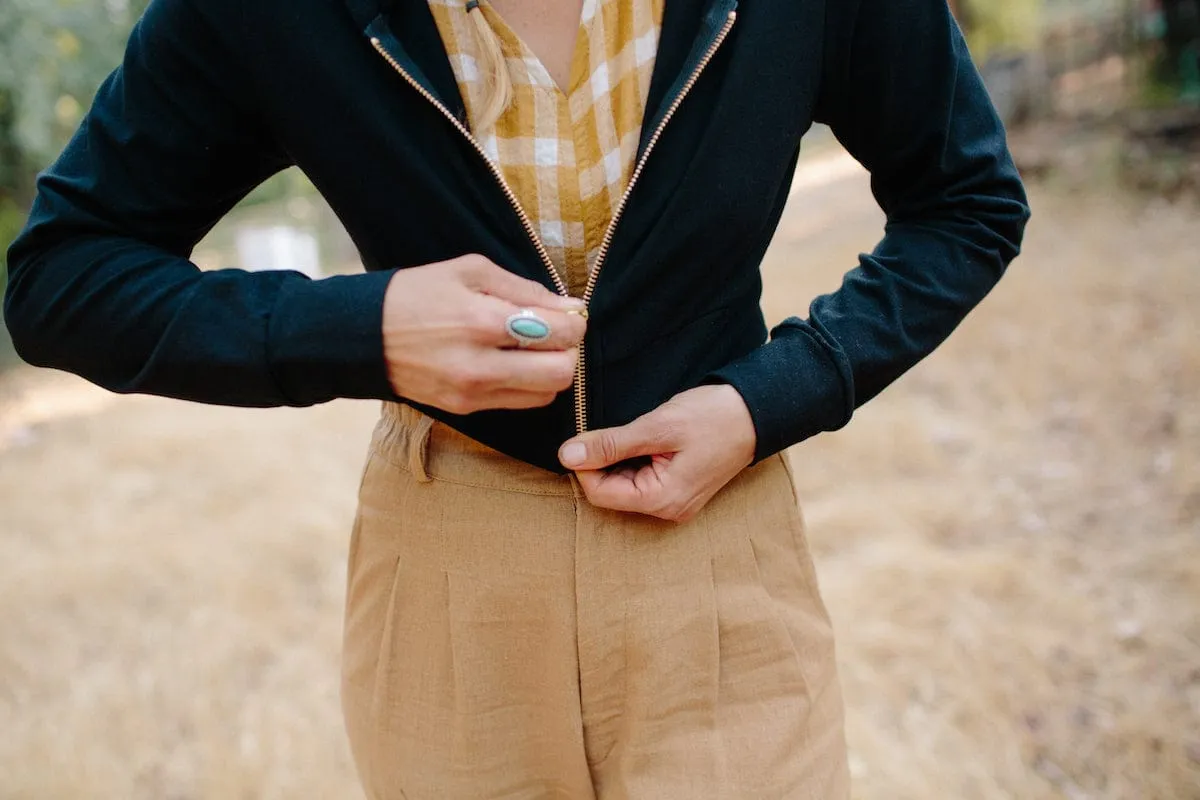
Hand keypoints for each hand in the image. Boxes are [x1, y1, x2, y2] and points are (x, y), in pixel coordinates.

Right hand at [382, 255, 586, 414]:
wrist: (363, 336)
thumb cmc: (417, 293)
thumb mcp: (469, 271)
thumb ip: (523, 289)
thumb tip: (567, 306)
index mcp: (481, 321)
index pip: (558, 333)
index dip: (576, 322)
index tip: (572, 313)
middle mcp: (480, 365)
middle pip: (560, 373)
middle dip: (569, 351)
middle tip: (558, 334)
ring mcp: (472, 393)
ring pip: (546, 395)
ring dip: (552, 371)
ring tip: (535, 349)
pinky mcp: (465, 409)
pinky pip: (520, 403)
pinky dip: (529, 385)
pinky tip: (513, 363)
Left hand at [558, 385, 756, 521]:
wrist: (757, 412)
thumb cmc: (712, 417)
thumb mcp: (657, 426)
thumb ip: (611, 444)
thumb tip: (567, 455)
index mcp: (662, 500)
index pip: (599, 494)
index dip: (584, 464)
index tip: (584, 434)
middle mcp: (667, 510)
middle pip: (610, 492)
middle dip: (602, 461)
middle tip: (613, 428)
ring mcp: (674, 502)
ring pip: (624, 485)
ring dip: (618, 459)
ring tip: (638, 432)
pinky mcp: (678, 490)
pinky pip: (641, 481)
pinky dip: (633, 460)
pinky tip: (646, 439)